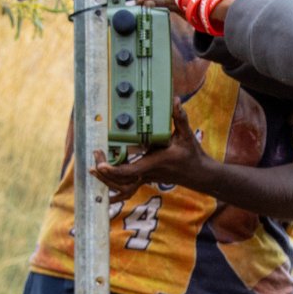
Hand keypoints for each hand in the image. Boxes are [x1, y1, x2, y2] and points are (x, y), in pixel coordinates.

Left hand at [90, 100, 206, 199]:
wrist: (198, 174)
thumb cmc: (191, 155)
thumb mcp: (187, 135)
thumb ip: (180, 118)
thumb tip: (175, 101)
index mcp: (155, 162)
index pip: (131, 170)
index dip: (114, 170)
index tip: (100, 165)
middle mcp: (148, 172)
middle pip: (121, 179)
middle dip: (105, 171)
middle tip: (96, 155)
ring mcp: (146, 178)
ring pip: (122, 187)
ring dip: (107, 180)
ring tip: (94, 169)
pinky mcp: (146, 178)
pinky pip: (128, 189)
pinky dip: (116, 192)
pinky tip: (106, 193)